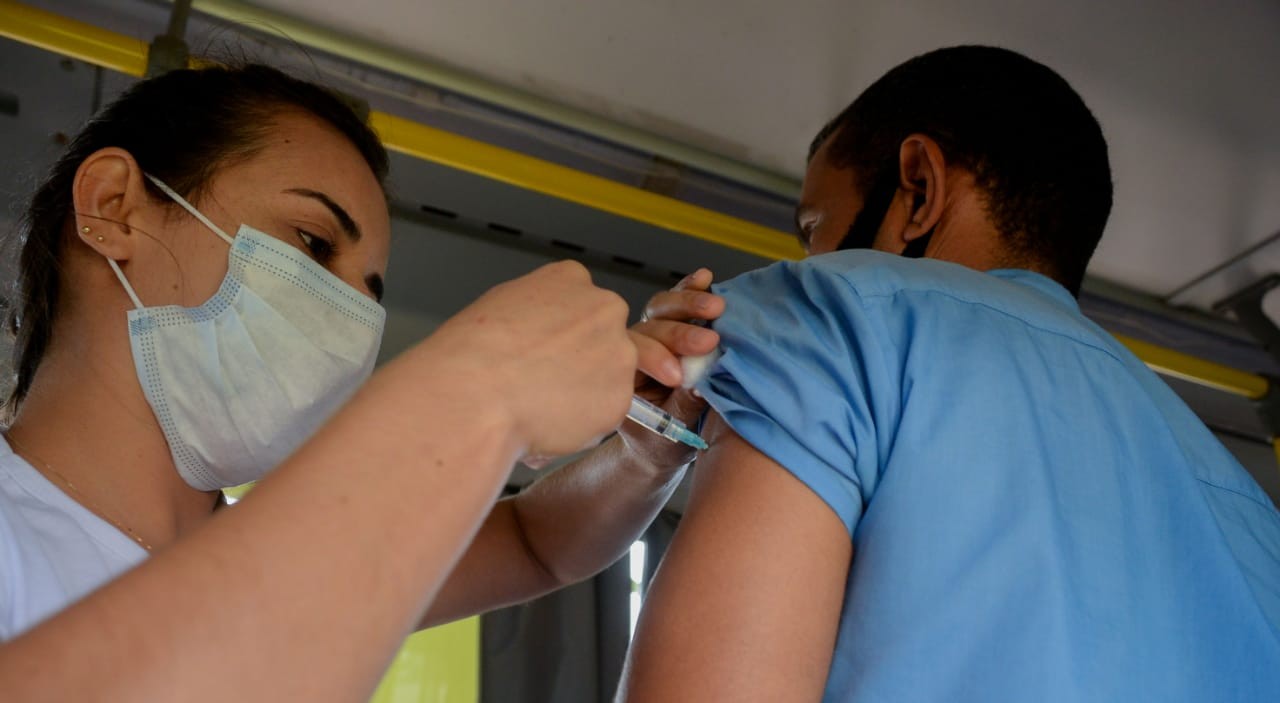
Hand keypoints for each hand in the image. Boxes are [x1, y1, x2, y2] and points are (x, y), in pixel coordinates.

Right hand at [417, 261, 635, 457]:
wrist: (475, 396)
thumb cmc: (474, 355)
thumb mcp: (500, 305)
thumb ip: (536, 310)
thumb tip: (541, 328)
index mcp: (570, 279)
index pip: (583, 304)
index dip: (562, 334)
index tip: (546, 350)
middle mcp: (604, 309)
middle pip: (604, 338)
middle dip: (582, 360)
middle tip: (546, 380)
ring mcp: (618, 353)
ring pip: (609, 378)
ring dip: (585, 392)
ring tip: (542, 403)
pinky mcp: (620, 397)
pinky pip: (606, 413)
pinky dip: (584, 424)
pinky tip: (551, 421)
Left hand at [621, 268, 724, 468]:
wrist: (658, 444)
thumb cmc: (659, 441)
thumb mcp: (669, 434)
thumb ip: (684, 408)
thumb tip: (702, 387)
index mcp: (622, 376)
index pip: (634, 355)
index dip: (658, 359)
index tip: (679, 375)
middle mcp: (633, 350)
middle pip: (649, 327)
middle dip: (680, 333)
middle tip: (708, 341)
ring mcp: (652, 335)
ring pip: (661, 310)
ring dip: (688, 304)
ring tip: (716, 306)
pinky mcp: (673, 325)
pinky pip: (676, 304)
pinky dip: (690, 289)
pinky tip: (705, 278)